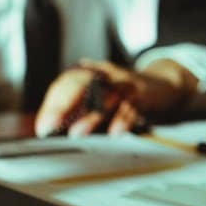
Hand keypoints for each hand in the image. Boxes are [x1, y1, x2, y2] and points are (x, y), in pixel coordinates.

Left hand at [33, 59, 196, 136]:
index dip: (52, 105)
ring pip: (104, 95)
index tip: (43, 127)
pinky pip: (131, 106)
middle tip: (50, 126)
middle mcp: (104, 73)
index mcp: (89, 72)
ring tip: (76, 133)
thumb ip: (74, 108)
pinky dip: (122, 119)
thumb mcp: (97, 96)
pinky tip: (115, 132)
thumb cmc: (122, 93)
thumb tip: (46, 126)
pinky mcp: (142, 94)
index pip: (65, 84)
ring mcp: (123, 82)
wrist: (162, 85)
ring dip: (90, 115)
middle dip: (62, 105)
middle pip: (80, 84)